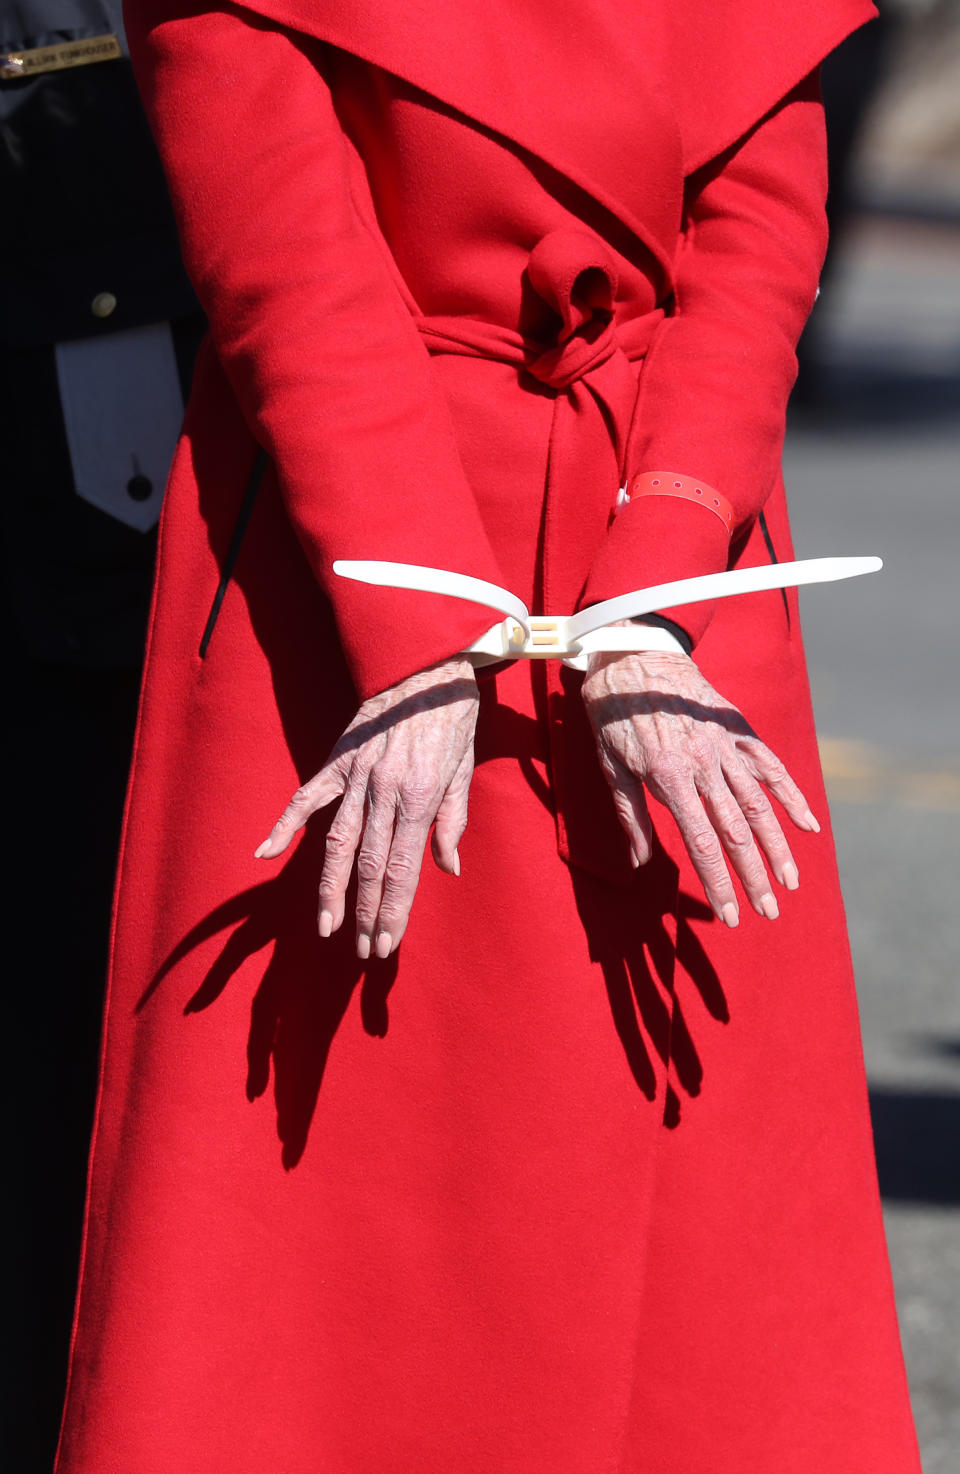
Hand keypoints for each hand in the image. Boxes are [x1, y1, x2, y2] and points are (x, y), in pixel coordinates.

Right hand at [254, 657, 478, 957]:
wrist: (428, 663)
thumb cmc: (453, 717)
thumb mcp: (466, 769)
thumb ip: (454, 821)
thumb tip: (447, 868)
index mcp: (421, 799)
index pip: (403, 871)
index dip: (393, 912)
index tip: (386, 944)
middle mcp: (385, 793)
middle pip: (370, 868)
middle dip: (366, 914)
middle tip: (362, 951)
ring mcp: (357, 776)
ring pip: (337, 844)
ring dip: (330, 889)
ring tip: (325, 926)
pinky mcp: (338, 759)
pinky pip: (306, 798)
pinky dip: (283, 825)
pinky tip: (264, 853)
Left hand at [581, 643, 819, 925]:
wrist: (633, 654)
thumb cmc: (613, 714)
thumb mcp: (609, 767)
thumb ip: (631, 817)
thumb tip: (642, 864)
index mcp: (668, 778)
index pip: (701, 845)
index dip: (718, 884)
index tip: (729, 916)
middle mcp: (704, 764)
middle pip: (737, 833)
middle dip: (754, 878)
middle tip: (769, 913)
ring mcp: (725, 746)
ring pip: (759, 805)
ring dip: (778, 847)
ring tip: (791, 882)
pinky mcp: (737, 729)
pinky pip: (770, 766)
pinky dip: (791, 795)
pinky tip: (808, 825)